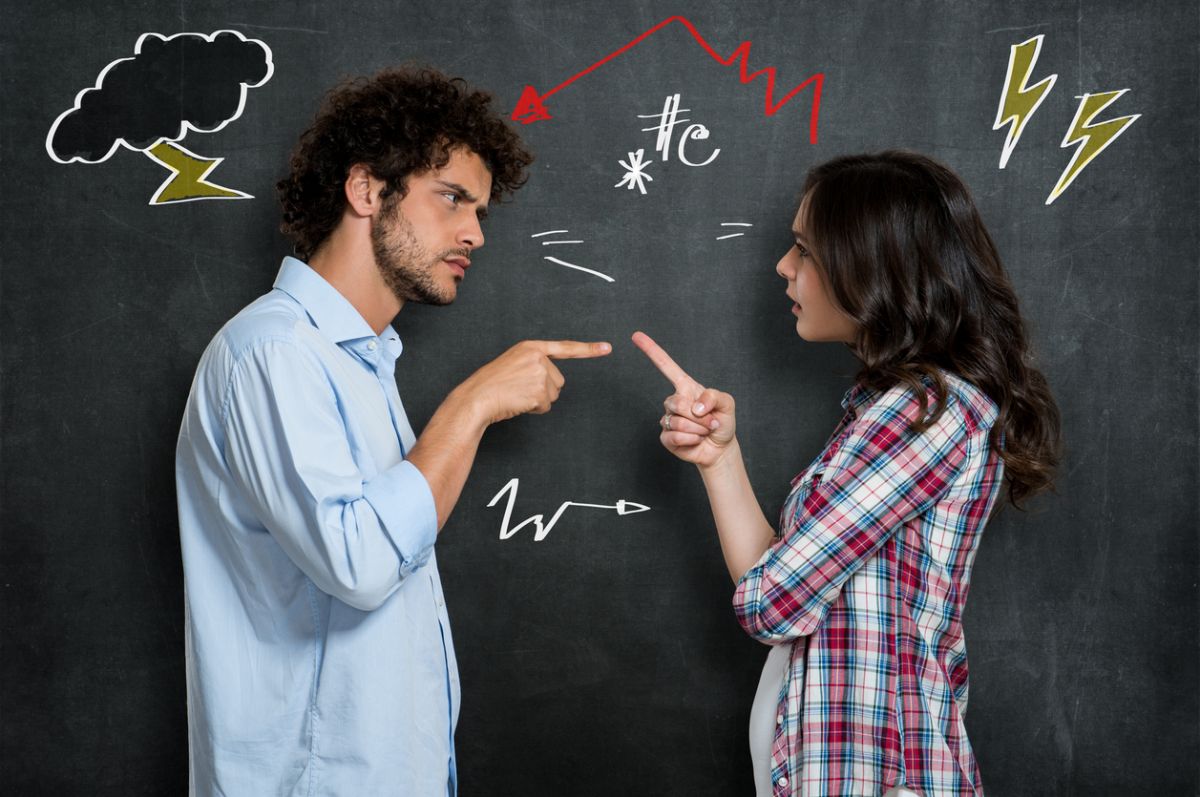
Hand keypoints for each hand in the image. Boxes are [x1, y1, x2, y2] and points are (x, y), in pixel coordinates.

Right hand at [456, 340, 610, 424]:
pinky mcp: (539, 391)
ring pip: (553, 394)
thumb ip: (532, 364)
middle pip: (558, 380)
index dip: (588, 349)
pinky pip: (546, 406)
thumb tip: (551, 382)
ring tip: (517, 395)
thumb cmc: (490, 384)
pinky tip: (518, 403)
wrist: (476, 398)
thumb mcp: (512, 363)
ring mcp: (539, 374)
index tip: (607, 348)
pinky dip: (534, 409)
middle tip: (519, 390)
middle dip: (543, 389)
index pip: (565, 347)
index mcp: (530, 347)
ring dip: (538, 399)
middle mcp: (538, 358)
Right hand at [631, 331, 735, 467]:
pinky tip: (696, 440)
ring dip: (697, 429)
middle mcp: (674, 401)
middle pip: (675, 402)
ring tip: (704, 431)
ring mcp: (668, 419)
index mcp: (685, 387)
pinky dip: (690, 440)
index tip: (636, 336)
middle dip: (697, 416)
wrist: (720, 447)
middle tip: (710, 422)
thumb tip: (694, 406)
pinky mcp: (666, 437)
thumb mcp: (727, 403)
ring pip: (676, 422)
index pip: (666, 366)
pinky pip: (674, 436)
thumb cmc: (722, 421)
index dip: (651, 350)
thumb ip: (713, 396)